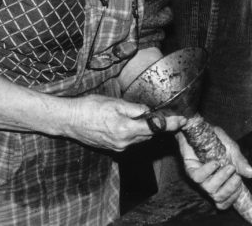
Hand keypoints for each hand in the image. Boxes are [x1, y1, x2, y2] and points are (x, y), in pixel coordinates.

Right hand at [62, 95, 184, 150]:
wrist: (69, 120)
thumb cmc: (90, 108)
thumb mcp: (115, 103)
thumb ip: (135, 108)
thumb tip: (149, 111)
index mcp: (126, 130)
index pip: (155, 128)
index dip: (171, 124)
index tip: (183, 120)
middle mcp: (123, 142)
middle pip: (149, 135)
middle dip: (159, 126)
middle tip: (170, 115)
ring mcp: (117, 147)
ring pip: (140, 139)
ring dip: (146, 129)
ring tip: (150, 117)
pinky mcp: (112, 148)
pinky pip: (130, 141)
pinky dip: (135, 133)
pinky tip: (132, 123)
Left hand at [177, 127, 251, 208]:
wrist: (201, 128)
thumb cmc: (217, 141)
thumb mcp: (233, 150)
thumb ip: (241, 163)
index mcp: (221, 182)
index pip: (224, 202)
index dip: (232, 198)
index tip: (241, 186)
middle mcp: (209, 183)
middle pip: (218, 198)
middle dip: (230, 189)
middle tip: (237, 176)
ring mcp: (200, 178)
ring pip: (209, 189)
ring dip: (222, 179)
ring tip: (229, 167)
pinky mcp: (190, 169)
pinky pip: (198, 177)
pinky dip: (208, 171)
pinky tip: (215, 162)